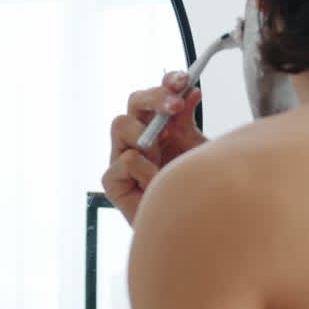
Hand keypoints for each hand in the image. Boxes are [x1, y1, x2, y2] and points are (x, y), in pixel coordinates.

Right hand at [101, 72, 206, 223]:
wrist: (186, 228)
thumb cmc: (190, 189)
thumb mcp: (194, 150)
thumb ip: (188, 122)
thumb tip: (192, 91)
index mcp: (158, 126)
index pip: (157, 96)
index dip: (167, 83)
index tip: (184, 81)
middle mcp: (138, 138)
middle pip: (134, 102)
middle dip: (154, 98)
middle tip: (174, 104)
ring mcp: (122, 158)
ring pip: (121, 125)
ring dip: (144, 134)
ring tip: (161, 153)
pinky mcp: (113, 182)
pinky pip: (124, 161)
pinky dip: (145, 169)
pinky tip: (156, 183)